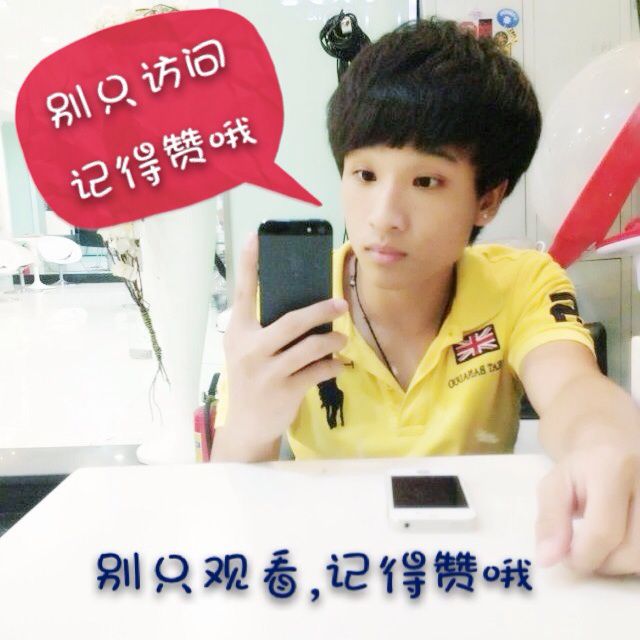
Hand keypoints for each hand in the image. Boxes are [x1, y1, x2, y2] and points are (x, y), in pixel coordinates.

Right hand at [221, 233, 347, 450]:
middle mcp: (249, 348)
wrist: (248, 425)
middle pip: (292, 320)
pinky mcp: (285, 390)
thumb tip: (304, 309)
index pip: (243, 292)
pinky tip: (338, 363)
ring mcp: (267, 371)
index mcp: (238, 332)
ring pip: (311, 346)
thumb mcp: (247, 351)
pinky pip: (319, 370)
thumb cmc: (252, 380)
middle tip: (341, 303)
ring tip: (340, 337)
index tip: (256, 236)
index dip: (249, 263)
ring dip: (332, 340)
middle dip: (322, 310)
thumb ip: (265, 329)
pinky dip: (333, 365)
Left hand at [535, 441, 639, 574]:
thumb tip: (546, 559)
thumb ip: (549, 521)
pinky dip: (635, 557)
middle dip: (605, 564)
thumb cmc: (582, 470)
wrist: (617, 447)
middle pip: (633, 552)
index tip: (569, 559)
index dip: (583, 557)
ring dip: (623, 564)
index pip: (603, 531)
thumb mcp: (554, 486)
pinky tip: (622, 544)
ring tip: (605, 547)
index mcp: (613, 468)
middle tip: (587, 553)